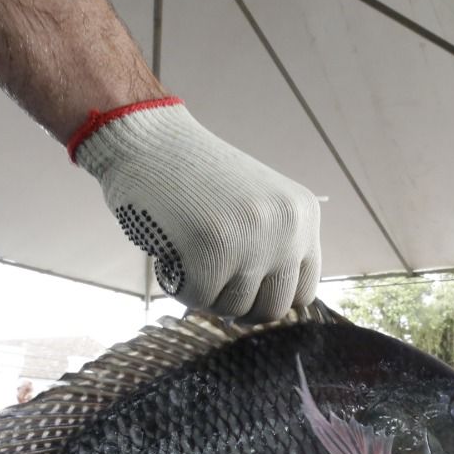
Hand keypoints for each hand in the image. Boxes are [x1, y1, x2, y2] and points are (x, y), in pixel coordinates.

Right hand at [71, 99, 319, 322]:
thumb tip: (269, 312)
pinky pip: (198, 300)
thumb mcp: (255, 207)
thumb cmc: (194, 179)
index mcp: (301, 215)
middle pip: (275, 309)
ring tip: (190, 251)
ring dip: (207, 292)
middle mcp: (287, 229)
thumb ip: (273, 248)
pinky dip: (179, 284)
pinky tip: (172, 249)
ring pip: (235, 309)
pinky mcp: (212, 253)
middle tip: (212, 278)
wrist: (149, 140)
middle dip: (239, 305)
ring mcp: (252, 241)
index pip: (304, 291)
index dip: (269, 297)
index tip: (244, 289)